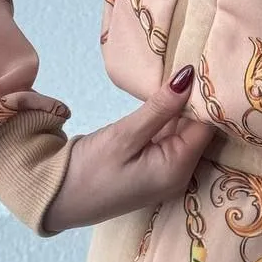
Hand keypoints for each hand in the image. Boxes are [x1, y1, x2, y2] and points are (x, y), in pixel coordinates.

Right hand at [42, 65, 215, 232]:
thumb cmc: (87, 172)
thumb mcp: (124, 136)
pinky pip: (168, 138)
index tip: (202, 65)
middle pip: (198, 129)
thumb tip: (189, 78)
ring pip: (183, 131)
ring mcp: (166, 172)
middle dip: (194, 100)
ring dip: (180, 107)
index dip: (206, 97)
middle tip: (192, 61)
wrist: (55, 200)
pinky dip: (167, 119)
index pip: (206, 126)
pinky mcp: (153, 168)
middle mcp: (180, 173)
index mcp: (178, 169)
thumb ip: (160, 108)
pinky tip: (164, 96)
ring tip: (181, 71)